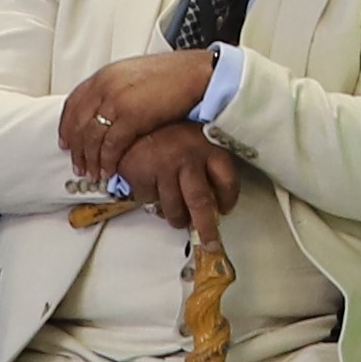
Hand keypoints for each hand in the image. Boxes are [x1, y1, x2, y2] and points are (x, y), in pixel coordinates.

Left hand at [57, 46, 226, 174]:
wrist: (196, 73)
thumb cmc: (174, 75)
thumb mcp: (135, 77)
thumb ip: (117, 91)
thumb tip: (109, 110)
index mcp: (105, 76)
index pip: (73, 104)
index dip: (67, 127)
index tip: (66, 142)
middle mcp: (105, 87)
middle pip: (78, 124)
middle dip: (76, 150)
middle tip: (78, 166)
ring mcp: (116, 101)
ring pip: (91, 138)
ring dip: (90, 160)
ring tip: (93, 174)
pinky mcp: (131, 117)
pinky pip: (110, 145)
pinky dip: (107, 162)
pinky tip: (109, 171)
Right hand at [105, 120, 235, 235]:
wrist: (132, 118)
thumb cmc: (168, 131)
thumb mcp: (196, 139)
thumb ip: (208, 166)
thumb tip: (217, 204)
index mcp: (208, 147)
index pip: (228, 181)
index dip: (229, 200)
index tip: (225, 210)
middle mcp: (188, 158)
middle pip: (201, 202)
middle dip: (207, 228)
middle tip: (210, 243)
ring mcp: (163, 167)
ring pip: (174, 208)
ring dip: (177, 219)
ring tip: (178, 218)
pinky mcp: (141, 174)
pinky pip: (150, 201)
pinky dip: (153, 202)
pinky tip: (154, 191)